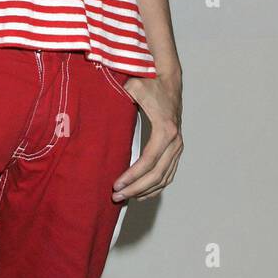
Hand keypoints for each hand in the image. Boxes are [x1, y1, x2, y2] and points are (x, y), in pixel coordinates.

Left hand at [111, 70, 182, 201]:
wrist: (169, 80)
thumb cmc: (151, 83)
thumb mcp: (134, 87)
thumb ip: (120, 95)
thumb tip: (99, 103)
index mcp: (165, 130)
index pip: (148, 161)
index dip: (132, 176)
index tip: (116, 185)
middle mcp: (175, 141)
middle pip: (156, 174)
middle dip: (135, 188)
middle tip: (116, 196)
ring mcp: (178, 146)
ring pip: (164, 178)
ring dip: (145, 191)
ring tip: (125, 197)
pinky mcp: (177, 148)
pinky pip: (169, 174)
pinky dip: (157, 187)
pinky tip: (142, 193)